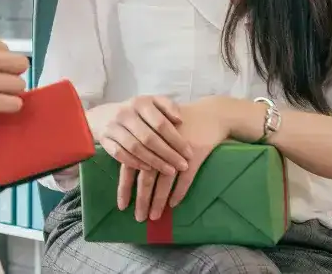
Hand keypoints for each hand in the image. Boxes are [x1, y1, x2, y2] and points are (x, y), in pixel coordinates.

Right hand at [100, 95, 192, 175]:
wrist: (101, 116)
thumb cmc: (135, 112)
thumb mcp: (151, 102)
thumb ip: (168, 106)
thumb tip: (180, 120)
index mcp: (140, 103)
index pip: (160, 123)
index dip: (176, 140)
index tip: (189, 153)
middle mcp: (125, 113)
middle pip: (149, 138)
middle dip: (168, 154)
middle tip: (182, 166)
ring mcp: (113, 126)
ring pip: (135, 147)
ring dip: (154, 161)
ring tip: (170, 171)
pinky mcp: (104, 139)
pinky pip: (119, 154)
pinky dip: (134, 162)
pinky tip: (147, 169)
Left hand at [116, 99, 229, 221]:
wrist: (209, 114)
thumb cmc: (179, 123)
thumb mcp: (157, 130)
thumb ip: (142, 147)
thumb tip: (130, 174)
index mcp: (144, 137)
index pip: (130, 165)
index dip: (125, 186)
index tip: (122, 206)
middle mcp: (158, 145)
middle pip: (146, 175)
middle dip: (142, 199)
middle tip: (139, 218)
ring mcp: (176, 150)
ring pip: (164, 180)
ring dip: (158, 200)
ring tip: (155, 216)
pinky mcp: (194, 154)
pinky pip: (185, 178)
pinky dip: (179, 192)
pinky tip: (173, 204)